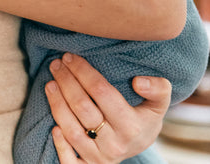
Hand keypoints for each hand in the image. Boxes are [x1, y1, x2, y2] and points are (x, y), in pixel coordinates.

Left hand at [46, 53, 171, 162]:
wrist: (140, 145)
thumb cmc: (145, 117)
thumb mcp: (159, 102)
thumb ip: (158, 88)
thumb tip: (138, 82)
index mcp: (132, 126)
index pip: (101, 92)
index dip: (83, 72)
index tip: (70, 56)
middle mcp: (115, 144)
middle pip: (83, 108)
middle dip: (66, 82)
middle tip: (56, 64)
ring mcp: (100, 158)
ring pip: (72, 131)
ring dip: (57, 105)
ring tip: (50, 84)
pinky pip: (70, 162)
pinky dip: (60, 145)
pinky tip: (53, 127)